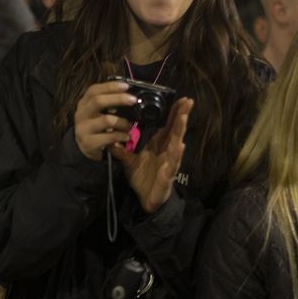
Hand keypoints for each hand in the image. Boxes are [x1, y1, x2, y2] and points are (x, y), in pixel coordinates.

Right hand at [73, 81, 137, 160]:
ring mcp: (83, 129)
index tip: (126, 86)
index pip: (93, 90)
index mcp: (84, 103)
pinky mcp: (88, 143)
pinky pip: (109, 137)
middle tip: (133, 100)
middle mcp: (81, 114)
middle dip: (118, 98)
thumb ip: (108, 103)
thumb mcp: (97, 112)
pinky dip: (121, 136)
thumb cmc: (96, 126)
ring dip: (123, 122)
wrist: (83, 147)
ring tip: (130, 126)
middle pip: (98, 101)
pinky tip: (126, 137)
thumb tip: (129, 95)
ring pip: (106, 120)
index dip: (109, 86)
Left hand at [111, 98, 192, 212]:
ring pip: (177, 144)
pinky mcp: (168, 175)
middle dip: (181, 115)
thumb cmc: (142, 177)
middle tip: (187, 101)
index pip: (168, 125)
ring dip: (180, 130)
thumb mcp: (129, 161)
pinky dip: (177, 155)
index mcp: (159, 145)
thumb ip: (121, 149)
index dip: (174, 112)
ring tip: (183, 117)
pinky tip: (180, 146)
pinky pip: (173, 164)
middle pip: (176, 130)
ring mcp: (170, 162)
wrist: (146, 199)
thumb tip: (110, 137)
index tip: (180, 99)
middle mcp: (167, 151)